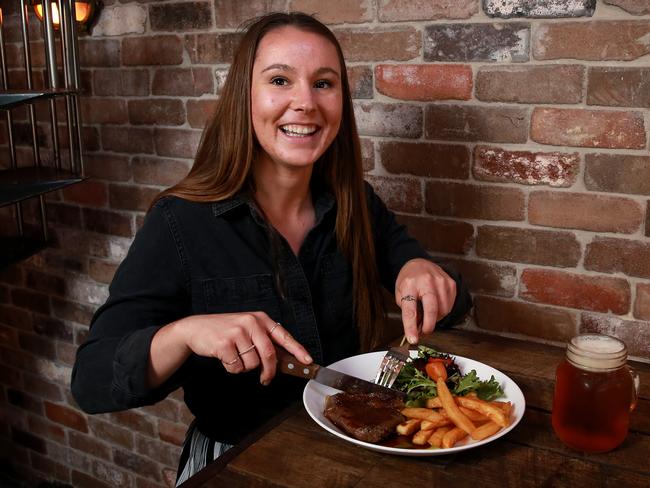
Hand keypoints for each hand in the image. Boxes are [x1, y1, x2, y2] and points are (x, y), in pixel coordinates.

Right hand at [181, 312, 312, 384]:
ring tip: (234, 356)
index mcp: (260, 318)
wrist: (196, 328)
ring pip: (252, 364)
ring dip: (244, 367)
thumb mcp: (247, 329)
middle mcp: (251, 322)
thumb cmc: (224, 330)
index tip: (308, 361)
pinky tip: (225, 358)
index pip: (283, 335)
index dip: (297, 350)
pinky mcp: (224, 344)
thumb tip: (282, 360)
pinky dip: (232, 368)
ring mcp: (237, 332)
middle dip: (269, 372)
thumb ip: (263, 341)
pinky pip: (237, 367)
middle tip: (265, 380)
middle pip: (269, 354)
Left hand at [395, 258, 456, 343]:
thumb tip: (417, 329)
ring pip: (443, 311)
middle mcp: (426, 282)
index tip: (413, 339)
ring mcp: (441, 282)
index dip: (411, 327)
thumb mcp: (401, 294)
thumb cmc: (409, 280)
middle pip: (431, 310)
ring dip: (435, 318)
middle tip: (424, 332)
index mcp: (410, 284)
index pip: (410, 310)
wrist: (420, 264)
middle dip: (428, 326)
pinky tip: (436, 306)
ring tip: (427, 314)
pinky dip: (442, 311)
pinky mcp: (451, 284)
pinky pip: (449, 306)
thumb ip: (408, 312)